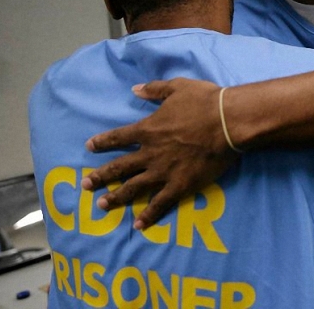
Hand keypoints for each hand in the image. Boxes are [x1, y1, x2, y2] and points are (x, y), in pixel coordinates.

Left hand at [81, 78, 239, 228]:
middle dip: (101, 176)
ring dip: (116, 197)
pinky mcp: (180, 185)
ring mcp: (164, 171)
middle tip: (85, 185)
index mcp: (148, 130)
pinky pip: (160, 203)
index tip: (89, 147)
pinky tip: (138, 225)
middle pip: (120, 167)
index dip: (103, 142)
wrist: (228, 122)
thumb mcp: (177, 87)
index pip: (118, 137)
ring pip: (134, 187)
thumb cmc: (204, 102)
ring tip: (102, 205)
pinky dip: (149, 215)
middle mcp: (150, 153)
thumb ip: (154, 90)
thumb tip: (135, 89)